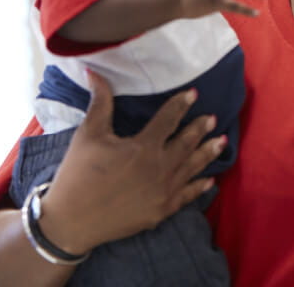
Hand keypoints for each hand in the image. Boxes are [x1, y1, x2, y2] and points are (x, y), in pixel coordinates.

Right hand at [38, 71, 224, 253]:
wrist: (70, 222)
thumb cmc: (78, 174)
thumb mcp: (89, 134)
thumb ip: (100, 102)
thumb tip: (94, 71)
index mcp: (144, 146)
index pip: (168, 119)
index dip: (181, 104)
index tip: (194, 94)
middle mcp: (160, 168)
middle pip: (186, 143)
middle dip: (200, 129)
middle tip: (213, 118)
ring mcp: (163, 193)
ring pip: (191, 168)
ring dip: (207, 154)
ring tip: (222, 142)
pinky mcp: (160, 212)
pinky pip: (186, 196)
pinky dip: (199, 187)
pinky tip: (210, 180)